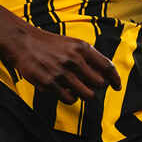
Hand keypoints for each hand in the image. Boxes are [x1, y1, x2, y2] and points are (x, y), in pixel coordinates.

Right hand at [2, 24, 121, 104]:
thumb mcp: (72, 43)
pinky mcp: (50, 83)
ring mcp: (62, 72)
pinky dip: (70, 98)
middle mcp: (74, 59)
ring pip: (87, 94)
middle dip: (97, 87)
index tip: (117, 87)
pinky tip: (65, 91)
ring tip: (77, 90)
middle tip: (91, 87)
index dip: (115, 78)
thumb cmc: (50, 44)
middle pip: (99, 83)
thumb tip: (105, 74)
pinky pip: (69, 99)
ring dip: (85, 95)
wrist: (24, 42)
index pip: (107, 66)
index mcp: (82, 47)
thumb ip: (88, 56)